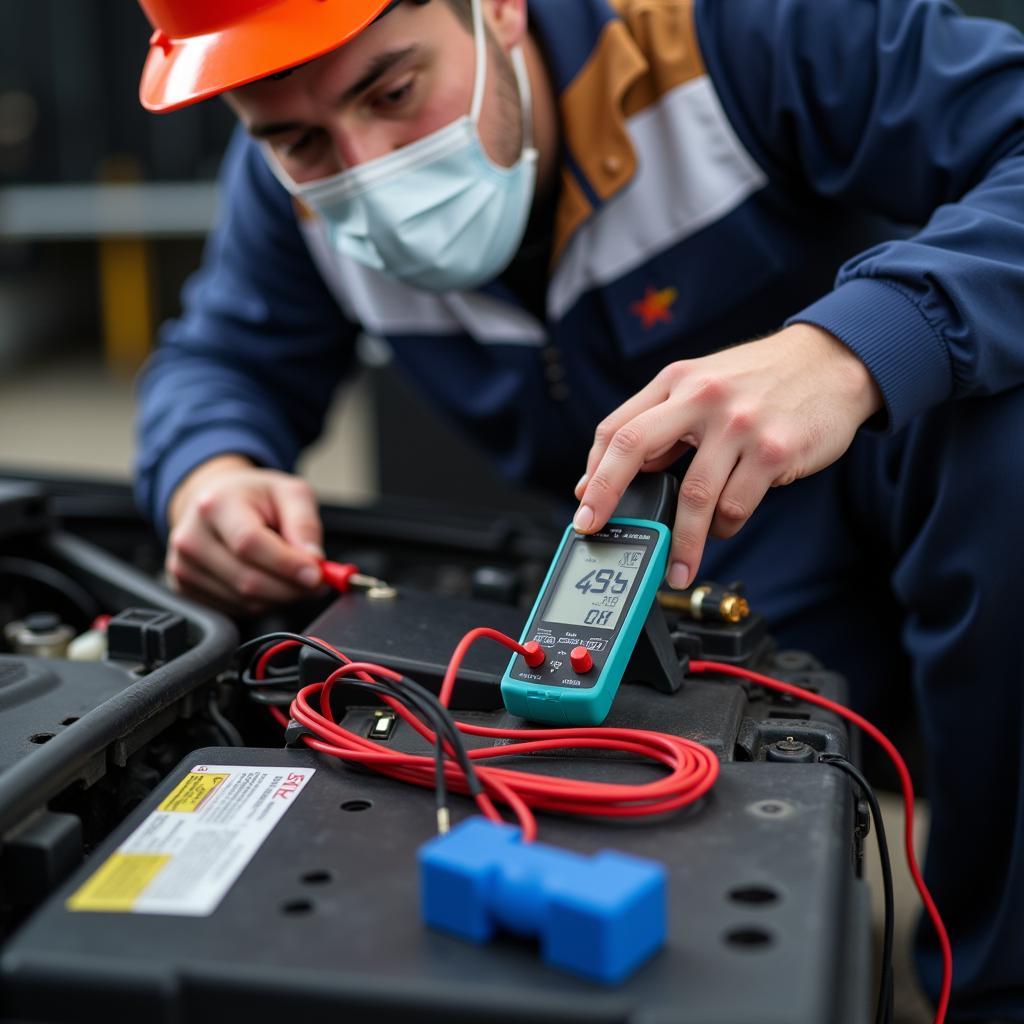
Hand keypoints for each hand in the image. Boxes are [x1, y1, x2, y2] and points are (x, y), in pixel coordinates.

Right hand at [165, 455, 324, 613]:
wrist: (215, 500)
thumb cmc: (254, 497)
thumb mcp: (290, 493)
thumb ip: (306, 525)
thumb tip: (314, 561)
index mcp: (215, 505)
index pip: (249, 544)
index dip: (286, 565)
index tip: (317, 574)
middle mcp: (192, 538)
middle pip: (247, 580)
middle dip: (291, 588)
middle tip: (316, 581)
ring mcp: (184, 567)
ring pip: (245, 602)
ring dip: (280, 597)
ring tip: (290, 575)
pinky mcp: (185, 589)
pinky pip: (236, 610)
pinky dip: (262, 603)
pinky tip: (268, 580)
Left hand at [573, 324, 882, 588]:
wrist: (835, 361)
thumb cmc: (763, 379)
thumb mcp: (705, 382)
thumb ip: (665, 420)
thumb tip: (624, 470)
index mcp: (678, 381)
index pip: (618, 427)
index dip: (594, 470)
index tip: (585, 504)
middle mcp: (702, 397)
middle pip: (633, 448)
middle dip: (607, 497)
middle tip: (595, 532)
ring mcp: (739, 424)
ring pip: (692, 496)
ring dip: (681, 541)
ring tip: (677, 565)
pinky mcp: (775, 451)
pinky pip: (735, 506)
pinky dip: (724, 526)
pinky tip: (724, 524)